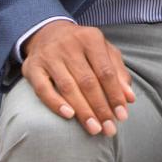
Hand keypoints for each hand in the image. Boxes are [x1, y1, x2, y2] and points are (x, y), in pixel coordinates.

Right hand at [22, 21, 135, 135]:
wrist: (48, 33)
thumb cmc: (82, 48)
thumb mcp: (104, 52)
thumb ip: (118, 73)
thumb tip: (129, 98)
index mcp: (91, 38)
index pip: (106, 71)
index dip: (115, 95)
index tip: (122, 115)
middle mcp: (69, 45)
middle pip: (88, 81)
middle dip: (100, 108)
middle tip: (109, 129)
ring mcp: (49, 56)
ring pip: (68, 87)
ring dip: (83, 111)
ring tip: (94, 128)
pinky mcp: (32, 67)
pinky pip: (43, 89)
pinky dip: (56, 103)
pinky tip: (69, 116)